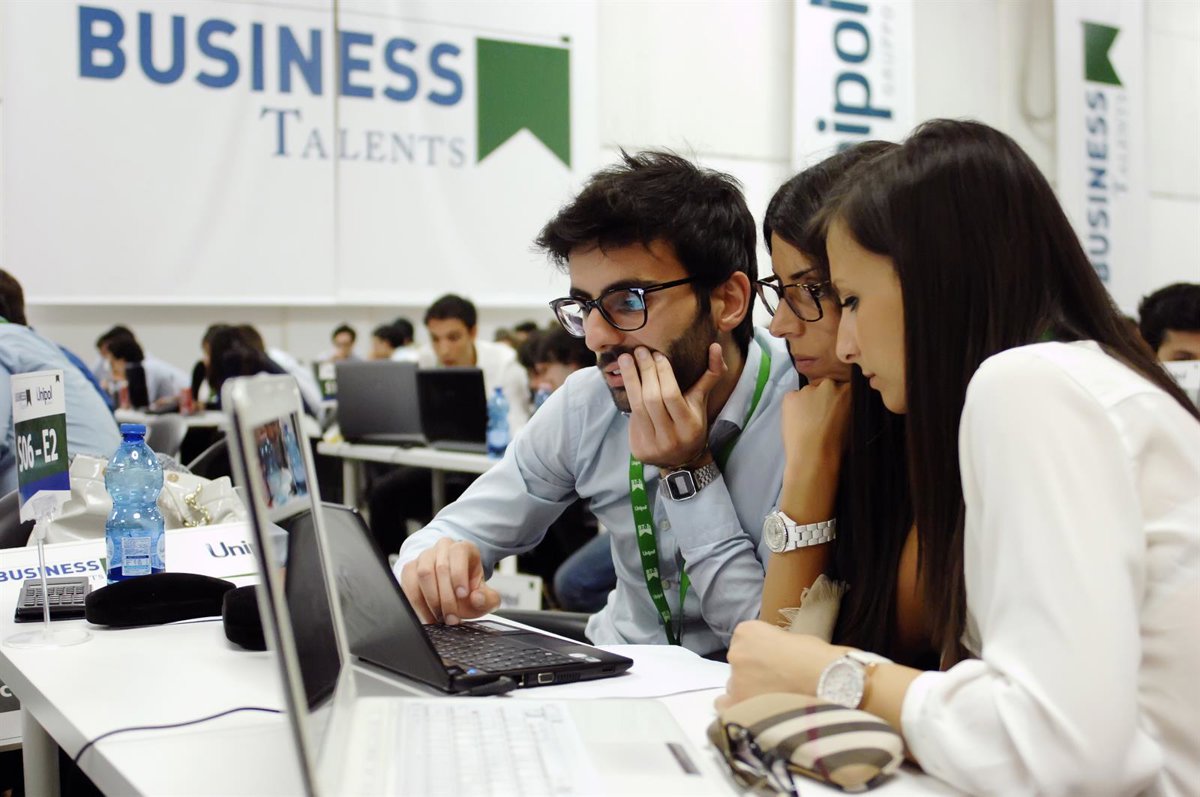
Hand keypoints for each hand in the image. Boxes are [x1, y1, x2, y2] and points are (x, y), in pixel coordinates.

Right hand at [398, 538, 500, 624]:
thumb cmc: (468, 591)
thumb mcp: (484, 596)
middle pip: (440, 567)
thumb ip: (487, 599)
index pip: (458, 553)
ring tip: (439, 618)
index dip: (459, 574)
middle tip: (451, 618)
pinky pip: (408, 583)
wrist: (451, 590)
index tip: (463, 595)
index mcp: (463, 548)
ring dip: (431, 600)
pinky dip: (416, 603)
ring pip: (423, 573)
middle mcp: (442, 548)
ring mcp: (423, 557)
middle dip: (446, 597)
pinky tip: (427, 615)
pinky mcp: (409, 569)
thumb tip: (476, 598)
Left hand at [620, 343, 725, 467]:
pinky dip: (628, 396)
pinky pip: (631, 417)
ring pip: (637, 407)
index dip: (663, 373)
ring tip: (625, 359)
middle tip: (640, 351)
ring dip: (630, 379)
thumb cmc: (692, 423)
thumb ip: (710, 375)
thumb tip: (716, 347)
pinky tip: (625, 379)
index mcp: (690, 426)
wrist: (681, 460)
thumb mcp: (701, 402)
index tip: (657, 354)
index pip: (672, 395)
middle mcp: (671, 438)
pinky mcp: (638, 449)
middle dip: (645, 372)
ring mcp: (653, 446)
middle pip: (652, 399)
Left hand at [716, 620, 845, 710]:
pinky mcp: (740, 704)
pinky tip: (754, 711)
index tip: (773, 661)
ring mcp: (735, 679)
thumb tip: (773, 659)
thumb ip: (774, 646)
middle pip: (739, 665)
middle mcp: (736, 653)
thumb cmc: (816, 657)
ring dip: (750, 690)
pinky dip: (738, 709)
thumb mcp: (791, 639)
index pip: (744, 643)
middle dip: (754, 672)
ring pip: (736, 686)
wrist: (827, 680)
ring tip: (774, 699)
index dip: (760, 654)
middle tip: (776, 681)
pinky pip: (727, 707)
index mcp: (746, 631)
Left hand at [781, 378, 851, 471]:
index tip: (833, 409)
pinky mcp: (790, 396)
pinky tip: (796, 421)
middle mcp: (828, 385)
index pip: (842, 387)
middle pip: (824, 387)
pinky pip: (792, 398)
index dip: (836, 399)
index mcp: (848, 391)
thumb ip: (847, 409)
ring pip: (807, 393)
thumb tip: (841, 408)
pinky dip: (793, 407)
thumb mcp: (852, 423)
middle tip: (819, 415)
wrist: (813, 455)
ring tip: (806, 422)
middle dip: (822, 397)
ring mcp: (808, 389)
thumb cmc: (836, 445)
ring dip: (807, 402)